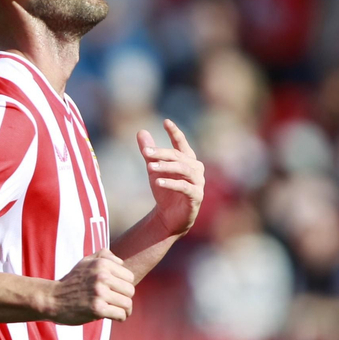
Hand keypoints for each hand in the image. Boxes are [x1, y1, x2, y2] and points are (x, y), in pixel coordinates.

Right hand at [47, 248, 135, 323]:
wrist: (52, 299)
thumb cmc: (71, 282)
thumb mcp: (85, 262)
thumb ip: (103, 256)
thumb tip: (122, 261)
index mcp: (101, 263)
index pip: (129, 276)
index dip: (124, 285)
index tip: (116, 292)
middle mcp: (101, 276)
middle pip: (130, 290)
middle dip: (125, 298)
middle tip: (117, 302)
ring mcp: (99, 293)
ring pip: (127, 303)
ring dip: (124, 310)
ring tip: (117, 310)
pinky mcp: (97, 309)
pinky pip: (121, 314)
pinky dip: (120, 317)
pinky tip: (113, 317)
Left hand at [140, 119, 203, 239]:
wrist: (169, 217)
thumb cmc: (164, 191)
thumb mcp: (154, 169)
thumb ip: (149, 152)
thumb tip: (141, 132)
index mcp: (187, 160)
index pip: (181, 143)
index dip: (175, 132)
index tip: (166, 122)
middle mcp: (196, 169)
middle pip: (178, 156)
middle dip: (162, 153)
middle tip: (145, 152)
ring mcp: (198, 183)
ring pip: (183, 169)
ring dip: (166, 167)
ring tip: (149, 167)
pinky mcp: (196, 196)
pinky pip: (185, 187)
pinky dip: (172, 183)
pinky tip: (158, 182)